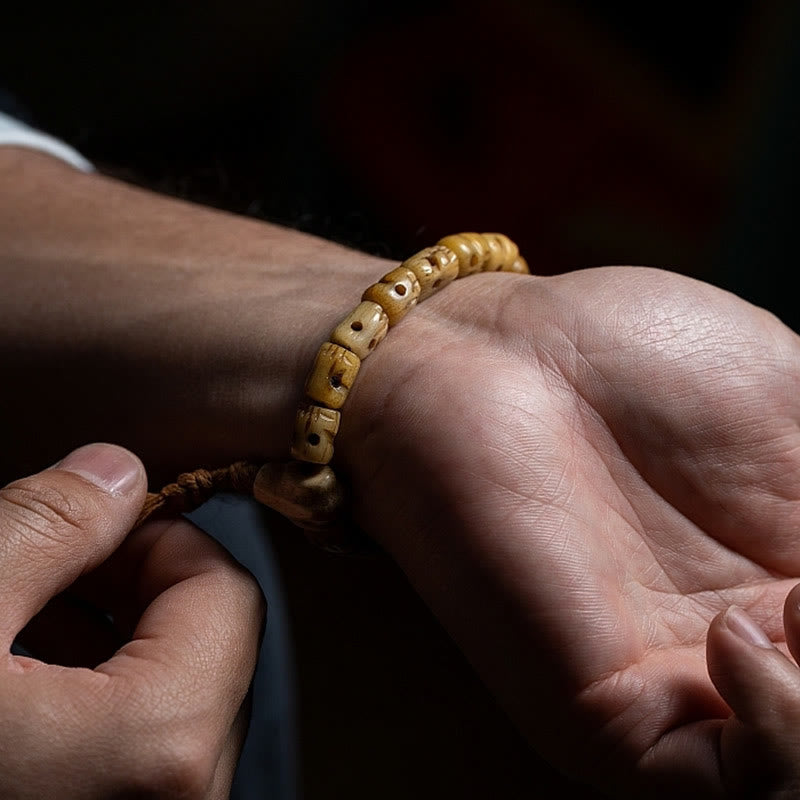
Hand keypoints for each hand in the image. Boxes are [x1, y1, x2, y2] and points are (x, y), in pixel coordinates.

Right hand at [0, 443, 264, 798]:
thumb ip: (43, 529)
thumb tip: (115, 472)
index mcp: (158, 746)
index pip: (225, 593)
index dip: (158, 540)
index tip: (95, 525)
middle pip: (206, 642)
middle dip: (129, 587)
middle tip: (50, 566)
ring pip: (171, 693)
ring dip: (105, 639)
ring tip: (22, 621)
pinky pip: (133, 744)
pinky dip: (88, 696)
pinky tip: (19, 680)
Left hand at [341, 265, 799, 797]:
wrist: (494, 358)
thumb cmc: (629, 353)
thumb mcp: (786, 395)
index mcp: (792, 569)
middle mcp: (746, 643)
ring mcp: (684, 689)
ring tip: (792, 601)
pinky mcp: (610, 719)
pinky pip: (730, 788)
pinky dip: (783, 736)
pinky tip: (741, 636)